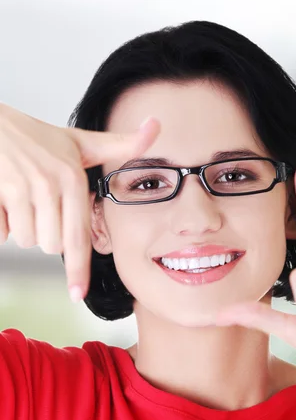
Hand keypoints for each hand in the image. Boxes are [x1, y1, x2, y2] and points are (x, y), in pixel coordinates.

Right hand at [0, 103, 159, 299]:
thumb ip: (121, 143)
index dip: (78, 269)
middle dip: (47, 235)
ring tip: (23, 201)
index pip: (78, 236)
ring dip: (24, 229)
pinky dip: (2, 224)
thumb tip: (156, 125)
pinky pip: (2, 234)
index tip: (77, 294)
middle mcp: (48, 185)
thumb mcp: (82, 141)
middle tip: (43, 208)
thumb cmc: (38, 137)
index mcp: (71, 179)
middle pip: (51, 245)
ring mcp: (19, 189)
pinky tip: (5, 200)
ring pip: (27, 240)